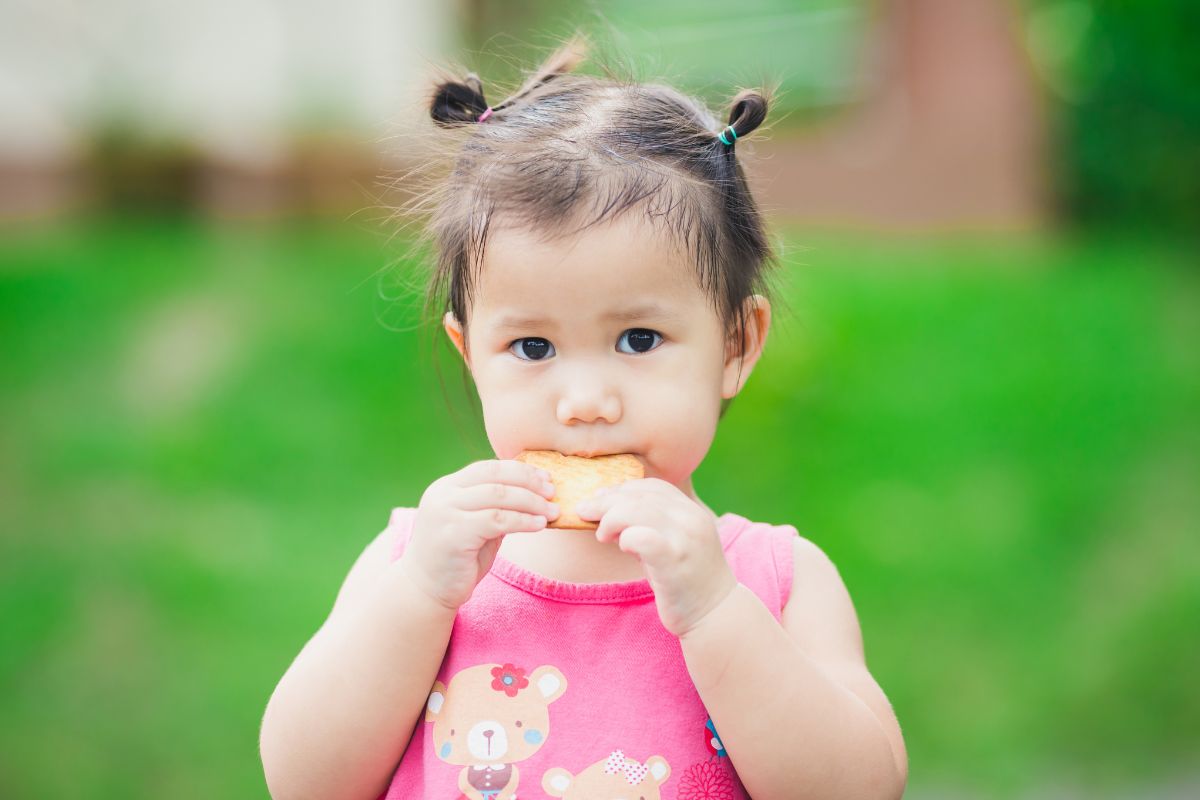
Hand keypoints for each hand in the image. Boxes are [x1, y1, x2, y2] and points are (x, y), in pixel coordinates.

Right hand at [400, 460, 558, 610]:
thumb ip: (495, 507)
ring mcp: (445, 513)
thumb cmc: (456, 558)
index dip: (520, 470)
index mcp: (447, 486)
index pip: (489, 467)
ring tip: (552, 511)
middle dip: (529, 482)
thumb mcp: (475, 525)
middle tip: (553, 492)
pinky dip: (523, 521)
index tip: (545, 478)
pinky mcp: (454, 534)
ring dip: (531, 502)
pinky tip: (539, 525)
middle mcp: (443, 494)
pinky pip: (497, 520)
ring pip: (498, 496)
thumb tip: (535, 492)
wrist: (426, 591)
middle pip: (495, 477)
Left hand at [575, 479, 737, 637]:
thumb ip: (650, 524)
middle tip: (585, 512)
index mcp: (691, 511)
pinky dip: (625, 537)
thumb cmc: (686, 580)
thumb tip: (608, 507)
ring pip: (635, 510)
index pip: (652, 486)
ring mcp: (684, 538)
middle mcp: (690, 518)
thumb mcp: (673, 543)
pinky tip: (622, 546)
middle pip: (639, 495)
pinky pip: (641, 537)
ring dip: (609, 519)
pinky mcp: (674, 561)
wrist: (715, 614)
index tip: (600, 500)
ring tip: (602, 535)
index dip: (622, 489)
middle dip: (605, 502)